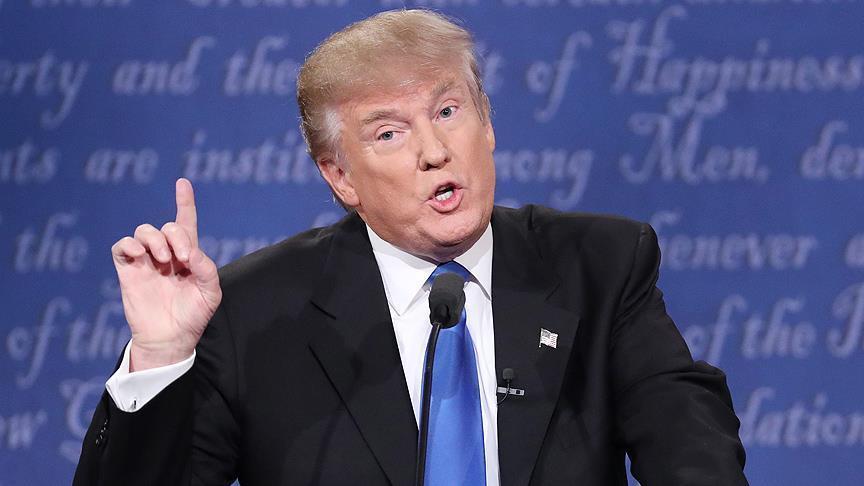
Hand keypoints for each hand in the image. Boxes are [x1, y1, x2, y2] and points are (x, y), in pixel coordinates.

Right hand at [111, 178, 221, 370]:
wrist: (170, 338)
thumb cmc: (193, 315)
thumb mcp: (210, 292)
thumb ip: (206, 268)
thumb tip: (191, 252)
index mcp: (188, 255)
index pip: (186, 222)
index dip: (184, 202)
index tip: (182, 183)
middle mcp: (167, 254)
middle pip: (168, 227)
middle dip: (176, 236)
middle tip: (183, 258)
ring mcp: (146, 261)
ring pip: (144, 231)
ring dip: (155, 239)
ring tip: (163, 259)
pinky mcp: (128, 270)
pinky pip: (122, 246)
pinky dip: (130, 245)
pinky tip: (140, 255)